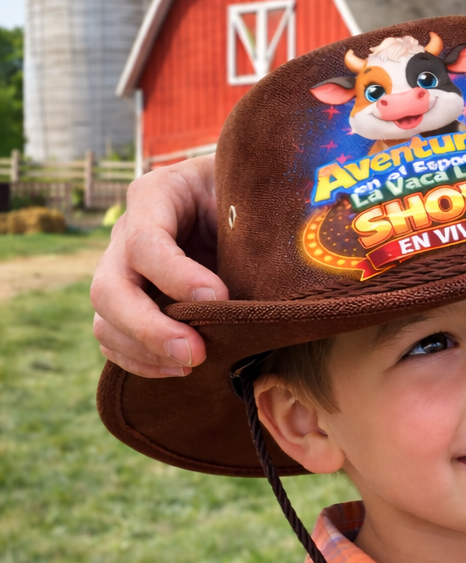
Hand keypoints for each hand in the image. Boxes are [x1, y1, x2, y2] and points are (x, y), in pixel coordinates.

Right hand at [90, 156, 226, 377]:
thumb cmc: (247, 193)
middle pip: (109, 288)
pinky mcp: (127, 302)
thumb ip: (246, 221)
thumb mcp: (247, 193)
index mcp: (156, 196)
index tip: (220, 298)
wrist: (240, 200)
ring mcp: (121, 269)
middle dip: (149, 328)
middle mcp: (126, 233)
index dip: (176, 277)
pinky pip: (113, 338)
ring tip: (192, 364)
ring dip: (145, 350)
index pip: (144, 241)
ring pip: (105, 319)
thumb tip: (265, 269)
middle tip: (195, 353)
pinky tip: (180, 369)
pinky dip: (141, 360)